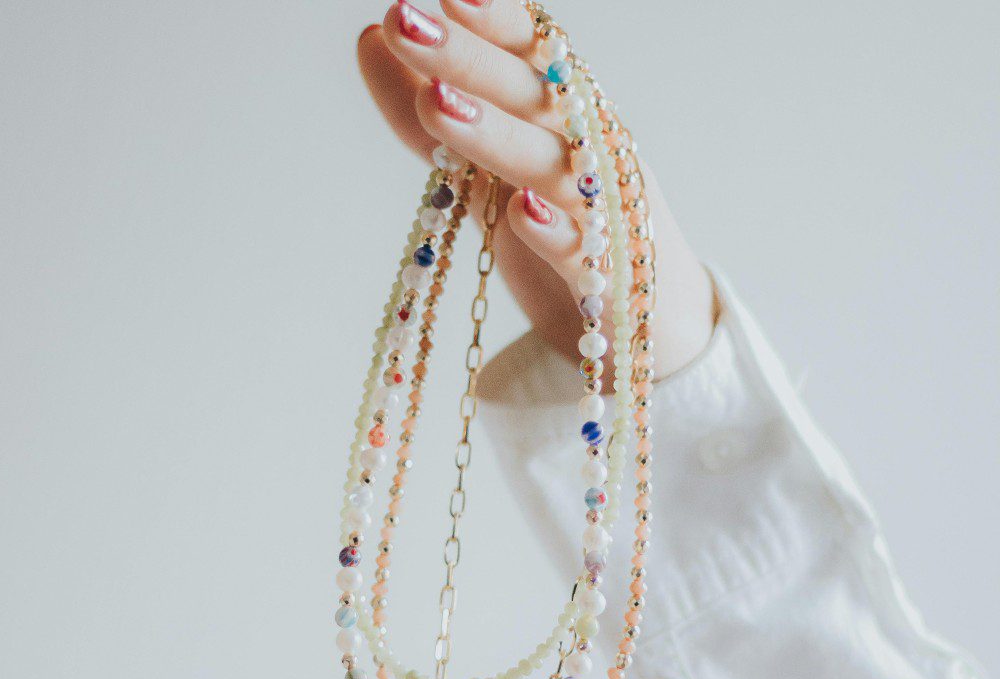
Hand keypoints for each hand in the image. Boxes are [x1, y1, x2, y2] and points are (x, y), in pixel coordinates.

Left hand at [358, 0, 714, 377]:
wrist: (643, 316)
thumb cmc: (561, 229)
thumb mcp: (484, 172)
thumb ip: (430, 115)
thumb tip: (368, 41)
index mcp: (563, 114)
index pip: (528, 50)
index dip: (489, 16)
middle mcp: (587, 148)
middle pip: (530, 96)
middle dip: (467, 58)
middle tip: (401, 19)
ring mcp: (600, 211)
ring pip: (548, 166)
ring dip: (494, 134)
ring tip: (435, 104)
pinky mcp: (605, 279)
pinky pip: (579, 251)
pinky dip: (552, 232)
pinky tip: (520, 211)